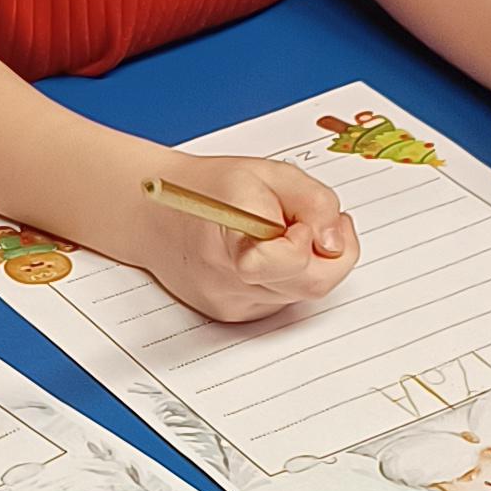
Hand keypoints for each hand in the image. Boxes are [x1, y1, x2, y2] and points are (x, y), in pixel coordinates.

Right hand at [135, 157, 358, 324]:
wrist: (153, 216)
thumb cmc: (210, 189)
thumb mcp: (269, 174)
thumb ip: (314, 203)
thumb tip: (336, 242)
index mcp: (232, 237)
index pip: (289, 261)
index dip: (308, 241)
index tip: (300, 223)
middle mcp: (228, 280)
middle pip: (312, 286)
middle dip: (326, 254)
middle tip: (310, 224)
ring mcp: (230, 303)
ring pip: (301, 296)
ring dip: (306, 264)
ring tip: (279, 234)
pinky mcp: (233, 316)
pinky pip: (282, 302)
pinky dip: (286, 278)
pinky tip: (264, 254)